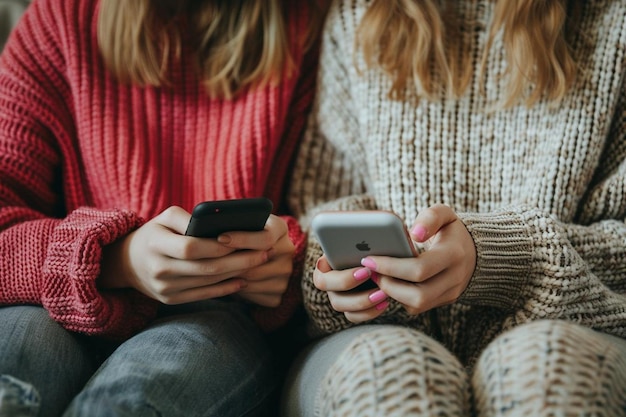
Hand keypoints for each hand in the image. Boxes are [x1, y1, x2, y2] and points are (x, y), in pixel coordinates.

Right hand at [99, 206, 271, 303]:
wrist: (129, 262)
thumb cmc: (156, 233)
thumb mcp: (165, 217)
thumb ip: (188, 218)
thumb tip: (217, 224)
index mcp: (156, 244)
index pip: (191, 247)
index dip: (218, 246)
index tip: (242, 240)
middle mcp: (159, 269)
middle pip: (205, 267)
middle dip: (238, 260)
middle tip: (264, 253)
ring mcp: (164, 288)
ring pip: (208, 282)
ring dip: (236, 273)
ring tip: (258, 263)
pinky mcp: (171, 300)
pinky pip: (203, 296)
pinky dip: (225, 289)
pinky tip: (242, 280)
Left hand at [215, 215, 294, 306]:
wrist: (257, 251)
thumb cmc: (242, 233)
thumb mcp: (243, 222)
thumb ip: (234, 223)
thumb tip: (214, 233)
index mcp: (280, 228)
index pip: (265, 238)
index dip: (242, 239)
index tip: (221, 238)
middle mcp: (288, 250)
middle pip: (258, 262)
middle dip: (231, 262)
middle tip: (209, 259)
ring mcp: (285, 273)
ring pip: (253, 280)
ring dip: (232, 277)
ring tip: (213, 270)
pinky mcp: (279, 292)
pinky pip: (254, 296)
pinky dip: (238, 290)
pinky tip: (226, 282)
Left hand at [314, 204, 475, 322]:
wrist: (475, 253)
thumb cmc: (451, 231)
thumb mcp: (445, 215)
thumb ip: (430, 217)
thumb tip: (414, 234)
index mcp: (454, 254)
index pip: (420, 269)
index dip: (391, 267)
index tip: (369, 259)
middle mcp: (454, 278)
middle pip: (418, 294)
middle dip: (388, 284)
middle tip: (369, 271)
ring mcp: (450, 293)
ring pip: (416, 305)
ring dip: (391, 294)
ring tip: (376, 277)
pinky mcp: (443, 302)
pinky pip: (417, 307)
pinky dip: (399, 298)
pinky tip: (388, 283)